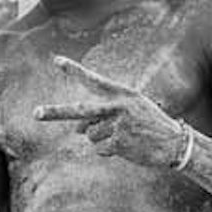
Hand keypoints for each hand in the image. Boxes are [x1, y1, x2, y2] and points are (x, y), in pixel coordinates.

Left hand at [33, 56, 189, 168]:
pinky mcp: (118, 142)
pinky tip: (126, 146)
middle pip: (80, 110)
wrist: (175, 143)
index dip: (74, 71)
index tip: (55, 60)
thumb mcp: (134, 108)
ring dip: (101, 139)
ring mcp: (117, 125)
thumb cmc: (152, 125)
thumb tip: (77, 129)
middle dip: (55, 112)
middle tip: (36, 113)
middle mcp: (118, 107)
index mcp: (122, 94)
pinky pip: (99, 148)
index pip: (94, 80)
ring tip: (122, 136)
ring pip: (90, 134)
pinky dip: (108, 150)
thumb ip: (106, 112)